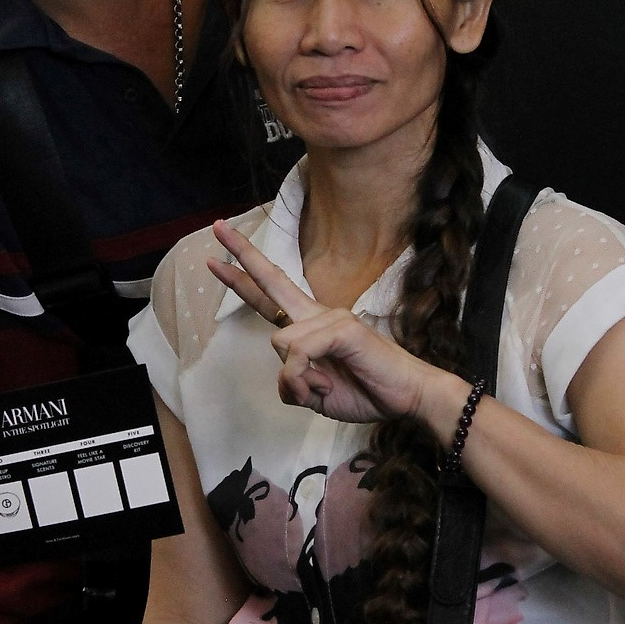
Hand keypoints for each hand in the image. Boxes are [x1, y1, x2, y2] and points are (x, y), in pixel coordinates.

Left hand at [207, 220, 459, 425]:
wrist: (407, 396)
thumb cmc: (366, 391)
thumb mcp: (316, 394)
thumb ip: (293, 382)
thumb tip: (288, 372)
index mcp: (310, 328)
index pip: (271, 297)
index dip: (243, 279)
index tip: (218, 259)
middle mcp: (318, 315)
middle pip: (273, 281)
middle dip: (242, 256)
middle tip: (217, 227)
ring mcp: (331, 318)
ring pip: (280, 343)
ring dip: (295, 379)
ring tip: (323, 388)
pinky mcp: (343, 328)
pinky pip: (299, 353)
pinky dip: (304, 378)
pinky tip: (326, 384)